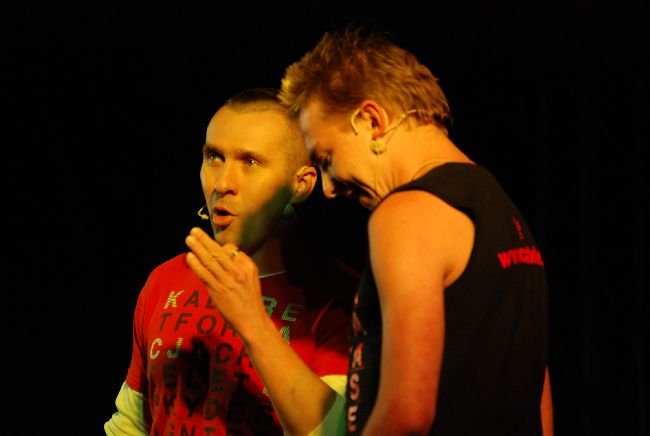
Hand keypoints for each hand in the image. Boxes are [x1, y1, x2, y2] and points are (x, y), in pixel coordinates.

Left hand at [185, 227, 269, 341]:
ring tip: (189, 239)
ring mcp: (227, 281)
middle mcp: (238, 271)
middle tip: (194, 230)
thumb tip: (223, 254)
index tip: (209, 244)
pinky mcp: (218, 291)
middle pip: (219, 252)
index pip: (232, 249)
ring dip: (198, 249)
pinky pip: (205, 275)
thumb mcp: (251, 278)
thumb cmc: (250, 299)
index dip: (219, 245)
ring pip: (210, 261)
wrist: (252, 320)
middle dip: (205, 240)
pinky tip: (190, 257)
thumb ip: (239, 266)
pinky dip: (196, 265)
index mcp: (248, 266)